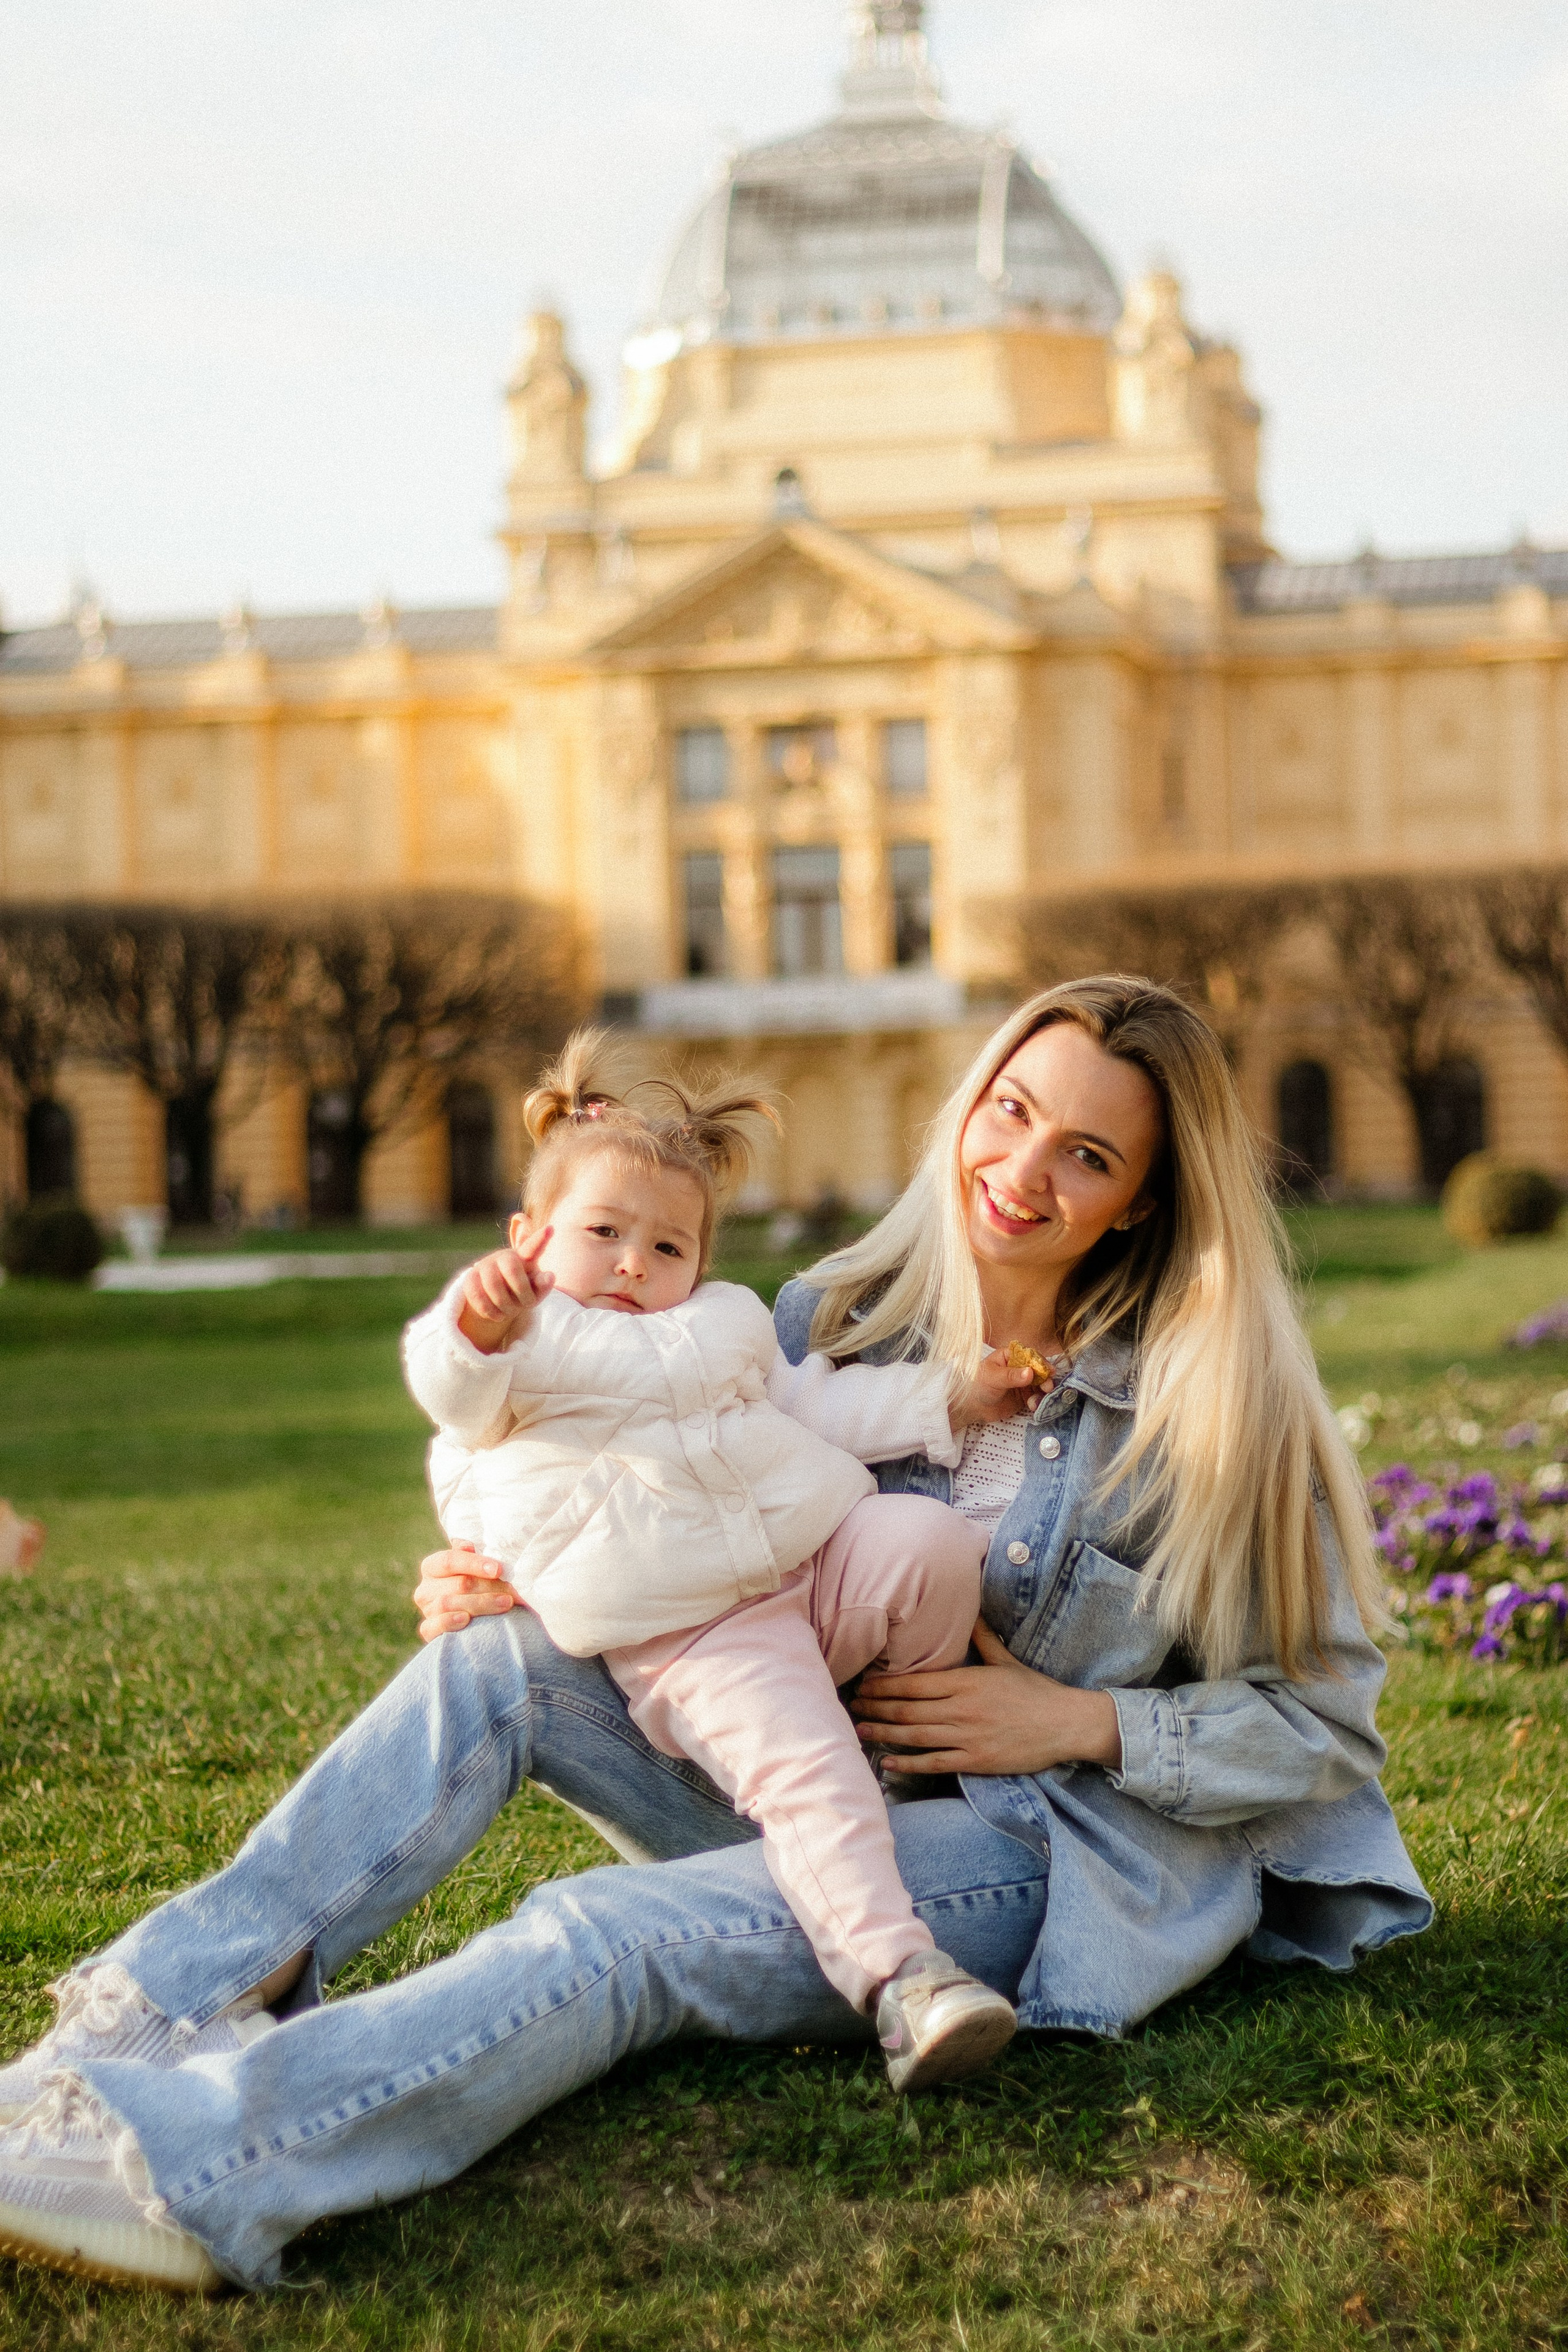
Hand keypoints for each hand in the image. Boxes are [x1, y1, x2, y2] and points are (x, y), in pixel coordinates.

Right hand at [413, 1542, 517, 1640]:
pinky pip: (433, 1626)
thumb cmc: (475, 1586)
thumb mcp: (474, 1568)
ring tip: (505, 1603)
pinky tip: (466, 1619)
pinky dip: (450, 1622)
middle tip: (511, 1591)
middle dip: (487, 1587)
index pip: (450, 1560)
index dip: (474, 1564)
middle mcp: (425, 1587)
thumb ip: (473, 1556)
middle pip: (457, 1584)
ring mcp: (426, 1610)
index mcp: (432, 1566)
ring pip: (448, 1605)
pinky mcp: (428, 1631)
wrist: (470, 1620)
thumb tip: (469, 1546)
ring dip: (480, 1604)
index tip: (498, 1569)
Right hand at [456, 1230, 552, 1352]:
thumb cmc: (521, 1293)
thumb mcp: (534, 1291)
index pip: (532, 1247)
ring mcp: (485, 1266)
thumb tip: (549, 1276)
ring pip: (492, 1285)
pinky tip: (497, 1315)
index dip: (540, 1239)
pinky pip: (477, 1295)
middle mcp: (503, 1257)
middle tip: (526, 1305)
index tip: (551, 1229)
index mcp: (524, 1257)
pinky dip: (490, 1311)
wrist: (496, 1302)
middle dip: (521, 1291)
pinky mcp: (470, 1278)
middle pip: (512, 1269)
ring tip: (510, 1312)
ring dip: (505, 1305)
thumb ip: (542, 1284)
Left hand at [851, 1620, 1122, 1776]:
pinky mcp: (975, 1760)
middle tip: (852, 1706)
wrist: (1066, 1724)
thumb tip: (969, 1612)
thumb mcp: (1006, 1660)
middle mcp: (961, 1708)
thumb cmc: (1036, 1691)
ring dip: (884, 1733)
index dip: (885, 1684)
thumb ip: (982, 1638)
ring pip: (915, 1735)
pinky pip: (934, 1762)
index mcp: (966, 1681)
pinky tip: (887, 1762)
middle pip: (908, 1708)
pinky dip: (908, 1763)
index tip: (864, 1683)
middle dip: (876, 1707)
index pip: (914, 1682)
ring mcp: (967, 1737)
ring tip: (860, 1730)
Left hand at [950, 1347, 1043, 1431]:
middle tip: (1048, 1388)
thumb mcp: (993, 1378)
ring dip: (1042, 1391)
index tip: (1049, 1371)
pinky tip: (1032, 1406)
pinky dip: (1038, 1400)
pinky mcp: (1024, 1395)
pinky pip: (1036, 1396)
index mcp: (1009, 1356)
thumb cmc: (978, 1386)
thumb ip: (1011, 1376)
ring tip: (1037, 1400)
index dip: (1040, 1362)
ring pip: (1040, 1383)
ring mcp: (1022, 1381)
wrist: (973, 1407)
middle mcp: (1018, 1367)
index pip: (1029, 1355)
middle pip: (1038, 1369)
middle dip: (1045, 1378)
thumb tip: (1030, 1372)